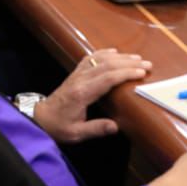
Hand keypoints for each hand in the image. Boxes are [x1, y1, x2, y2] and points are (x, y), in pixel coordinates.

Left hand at [32, 49, 151, 142]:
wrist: (39, 118)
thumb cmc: (59, 127)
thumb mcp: (76, 133)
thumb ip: (96, 129)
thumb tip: (116, 126)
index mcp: (82, 93)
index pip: (108, 78)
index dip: (126, 73)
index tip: (141, 73)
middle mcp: (80, 79)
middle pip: (108, 65)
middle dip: (129, 63)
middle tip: (147, 64)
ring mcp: (77, 74)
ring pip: (101, 59)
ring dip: (120, 57)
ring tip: (137, 58)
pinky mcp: (75, 73)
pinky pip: (90, 58)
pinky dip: (104, 52)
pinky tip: (114, 51)